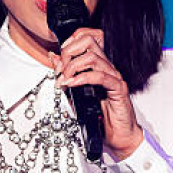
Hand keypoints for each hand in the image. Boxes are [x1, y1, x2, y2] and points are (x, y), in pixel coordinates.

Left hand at [48, 29, 143, 160]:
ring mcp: (114, 76)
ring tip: (64, 80)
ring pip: (93, 57)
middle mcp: (107, 67)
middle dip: (69, 52)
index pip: (87, 38)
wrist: (119, 134)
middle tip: (60, 69)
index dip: (70, 41)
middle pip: (89, 41)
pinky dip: (82, 78)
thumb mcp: (77, 92)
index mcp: (99, 65)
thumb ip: (67, 74)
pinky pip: (100, 76)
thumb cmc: (102, 115)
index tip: (58, 56)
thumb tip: (53, 57)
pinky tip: (72, 84)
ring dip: (72, 67)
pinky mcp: (118, 89)